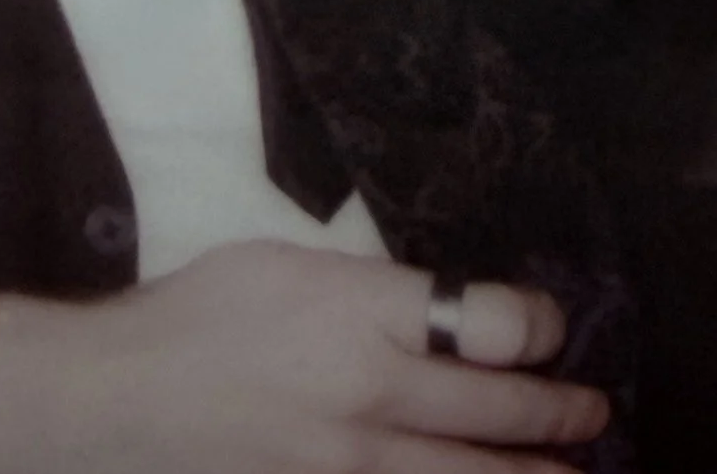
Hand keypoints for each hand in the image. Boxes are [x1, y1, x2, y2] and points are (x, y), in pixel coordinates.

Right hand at [0, 239, 607, 473]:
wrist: (123, 400)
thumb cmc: (201, 315)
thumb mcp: (284, 264)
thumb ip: (369, 291)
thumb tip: (444, 315)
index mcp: (355, 314)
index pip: (491, 323)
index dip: (540, 323)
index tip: (549, 324)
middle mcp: (370, 394)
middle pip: (502, 413)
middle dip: (563, 412)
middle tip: (592, 409)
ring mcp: (355, 467)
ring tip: (571, 470)